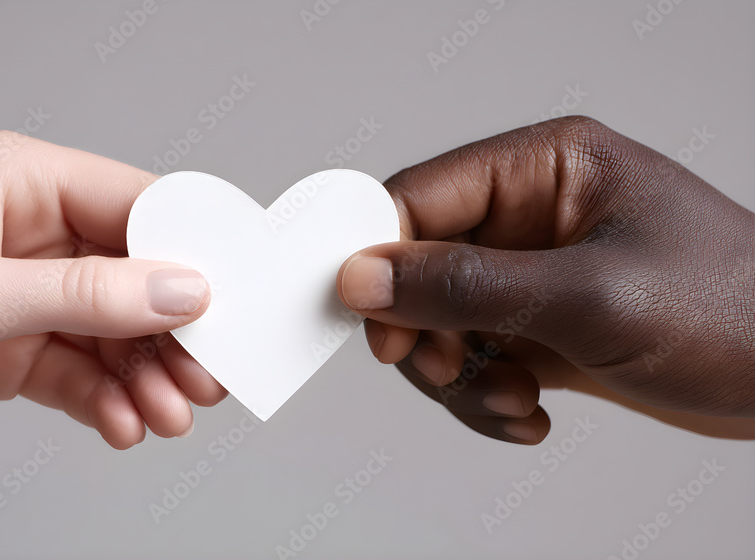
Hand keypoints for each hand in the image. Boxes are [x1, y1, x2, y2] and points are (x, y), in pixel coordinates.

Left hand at [0, 131, 226, 451]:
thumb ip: (87, 294)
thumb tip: (183, 290)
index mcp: (22, 182)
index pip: (136, 208)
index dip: (190, 257)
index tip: (228, 308)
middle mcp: (29, 232)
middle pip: (134, 277)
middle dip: (172, 333)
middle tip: (205, 380)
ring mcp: (21, 291)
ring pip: (112, 331)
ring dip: (144, 376)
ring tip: (166, 416)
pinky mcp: (8, 345)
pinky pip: (78, 370)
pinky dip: (104, 400)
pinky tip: (119, 425)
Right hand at [337, 117, 754, 443]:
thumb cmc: (734, 311)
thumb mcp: (590, 296)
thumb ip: (467, 286)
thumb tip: (365, 279)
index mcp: (542, 168)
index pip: (419, 197)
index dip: (380, 259)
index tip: (372, 321)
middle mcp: (528, 215)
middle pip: (417, 267)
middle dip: (423, 332)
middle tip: (445, 371)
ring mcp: (532, 274)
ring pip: (438, 321)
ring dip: (456, 375)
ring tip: (508, 402)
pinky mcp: (539, 325)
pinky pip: (473, 357)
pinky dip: (484, 396)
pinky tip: (527, 414)